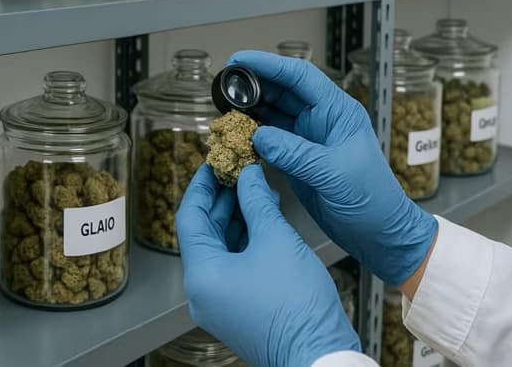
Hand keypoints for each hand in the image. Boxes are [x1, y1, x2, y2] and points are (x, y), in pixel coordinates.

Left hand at [177, 164, 359, 366]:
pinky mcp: (236, 309)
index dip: (202, 185)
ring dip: (236, 219)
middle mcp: (202, 291)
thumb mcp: (276, 239)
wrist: (321, 356)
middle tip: (236, 172)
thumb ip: (257, 202)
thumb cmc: (297, 307)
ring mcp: (218, 303)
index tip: (212, 163)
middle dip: (222, 200)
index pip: (190, 216)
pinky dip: (244, 241)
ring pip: (219, 249)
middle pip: (203, 233)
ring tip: (255, 191)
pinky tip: (263, 221)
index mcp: (201, 274)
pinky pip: (232, 266)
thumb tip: (248, 176)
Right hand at [227, 50, 437, 285]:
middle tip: (225, 82)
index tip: (240, 60)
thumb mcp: (335, 175)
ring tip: (225, 104)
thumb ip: (296, 153)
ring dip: (250, 108)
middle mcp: (322, 119)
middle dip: (254, 83)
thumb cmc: (373, 202)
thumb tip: (260, 136)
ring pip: (274, 112)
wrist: (380, 235)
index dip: (268, 64)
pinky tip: (237, 132)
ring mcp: (309, 138)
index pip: (300, 76)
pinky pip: (271, 137)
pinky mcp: (299, 158)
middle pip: (283, 89)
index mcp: (338, 112)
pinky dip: (252, 133)